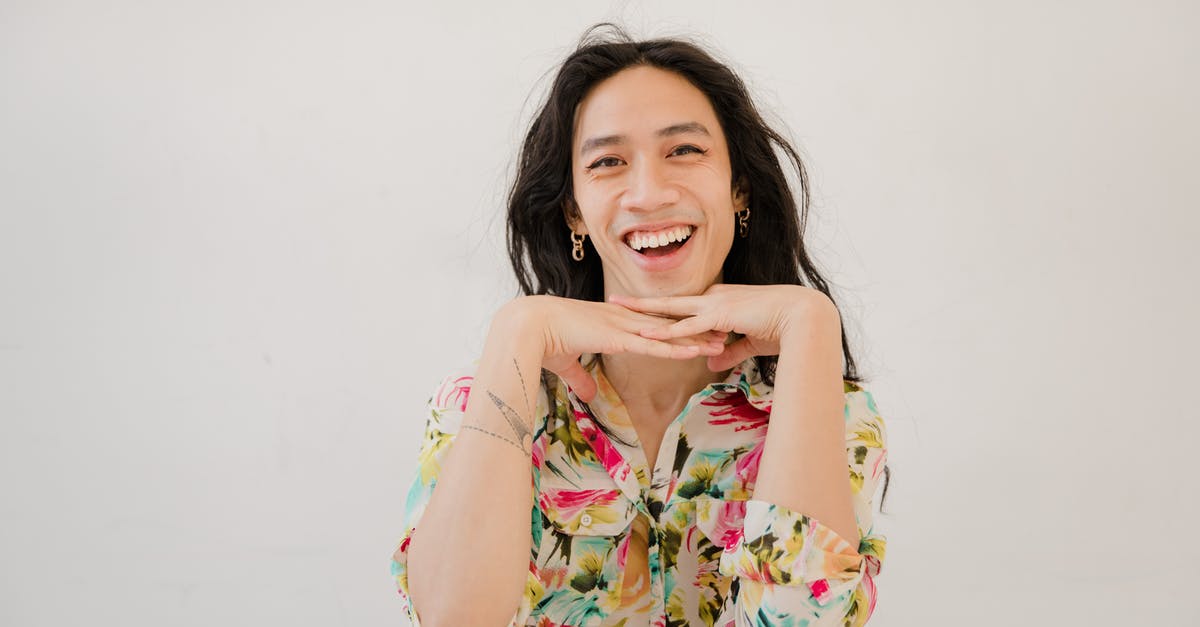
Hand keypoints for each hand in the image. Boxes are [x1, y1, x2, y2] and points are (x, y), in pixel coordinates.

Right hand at [498, 295, 727, 401]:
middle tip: (721, 330)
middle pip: (666, 324)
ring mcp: (620, 326)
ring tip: (720, 341)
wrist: (527, 327)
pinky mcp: (617, 337)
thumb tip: (590, 395)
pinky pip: (652, 345)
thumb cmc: (540, 342)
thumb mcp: (566, 364)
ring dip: (694, 338)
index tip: (694, 328)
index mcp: (609, 321)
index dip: (673, 327)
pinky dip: (675, 347)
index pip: (649, 324)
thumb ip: (582, 378)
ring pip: (666, 333)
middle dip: (694, 329)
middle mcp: (620, 319)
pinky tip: (695, 351)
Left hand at [608, 284, 838, 371]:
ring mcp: (715, 305)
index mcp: (721, 301)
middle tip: (615, 300)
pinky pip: (685, 326)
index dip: (662, 308)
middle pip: (669, 301)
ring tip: (617, 309)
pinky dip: (664, 332)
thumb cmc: (783, 328)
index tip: (641, 308)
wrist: (803, 316)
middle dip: (641, 302)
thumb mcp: (751, 342)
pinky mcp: (719, 316)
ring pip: (670, 309)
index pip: (685, 306)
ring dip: (643, 312)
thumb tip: (711, 360)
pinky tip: (643, 334)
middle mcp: (714, 298)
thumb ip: (729, 350)